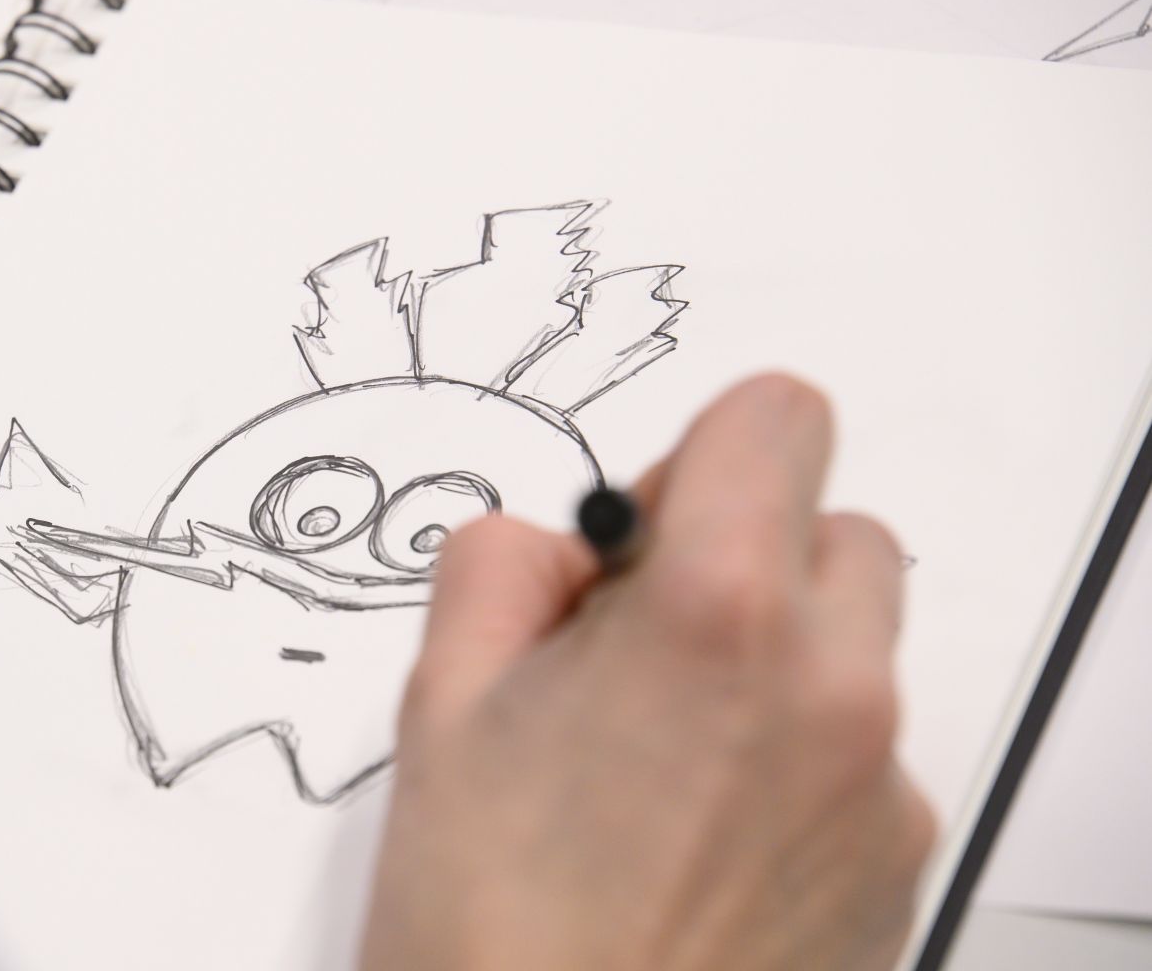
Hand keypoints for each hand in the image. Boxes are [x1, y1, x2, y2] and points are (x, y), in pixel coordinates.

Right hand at [360, 374, 934, 970]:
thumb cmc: (491, 923)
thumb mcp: (441, 699)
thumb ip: (503, 565)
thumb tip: (560, 546)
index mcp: (716, 615)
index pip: (781, 416)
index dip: (703, 453)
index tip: (650, 526)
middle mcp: (831, 687)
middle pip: (840, 530)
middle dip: (748, 557)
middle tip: (642, 642)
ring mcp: (879, 786)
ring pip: (858, 648)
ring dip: (777, 660)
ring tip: (660, 755)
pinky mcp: (895, 868)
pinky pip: (866, 758)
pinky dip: (797, 763)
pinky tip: (696, 835)